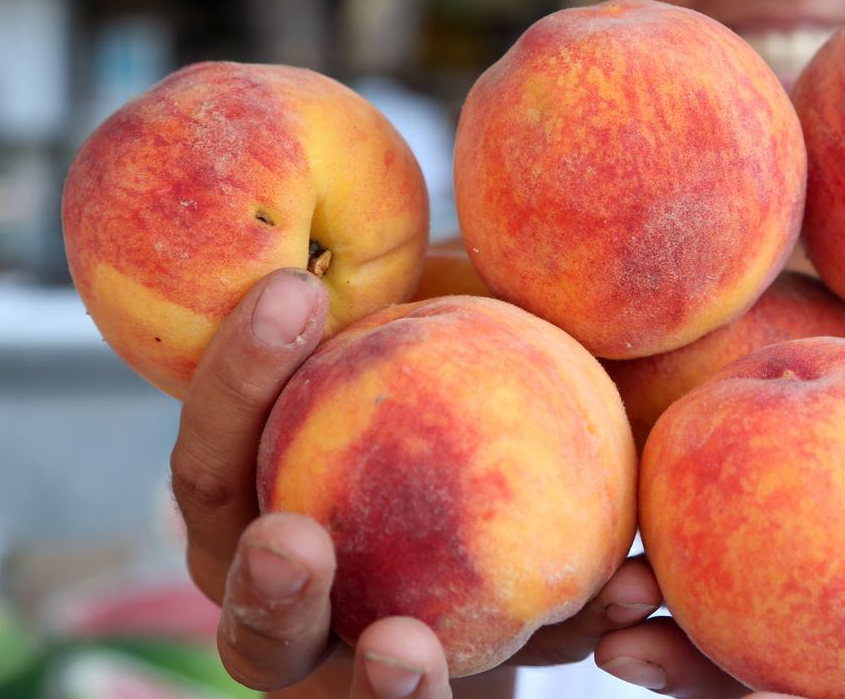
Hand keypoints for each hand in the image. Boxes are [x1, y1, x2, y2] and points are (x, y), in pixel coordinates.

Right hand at [169, 268, 660, 697]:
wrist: (510, 547)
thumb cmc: (454, 411)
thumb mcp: (443, 354)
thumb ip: (437, 308)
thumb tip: (511, 196)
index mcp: (260, 498)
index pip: (219, 444)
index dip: (237, 374)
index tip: (292, 292)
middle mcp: (293, 592)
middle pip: (251, 607)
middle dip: (261, 580)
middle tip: (294, 541)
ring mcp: (358, 669)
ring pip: (346, 693)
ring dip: (377, 678)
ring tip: (406, 648)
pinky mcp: (447, 694)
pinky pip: (486, 689)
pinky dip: (562, 637)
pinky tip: (626, 592)